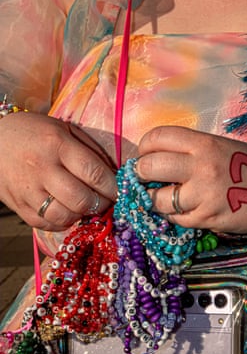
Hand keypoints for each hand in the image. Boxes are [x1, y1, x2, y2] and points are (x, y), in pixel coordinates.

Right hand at [0, 112, 117, 230]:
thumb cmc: (35, 132)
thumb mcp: (65, 129)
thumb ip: (90, 150)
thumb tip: (114, 174)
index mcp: (57, 145)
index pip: (93, 172)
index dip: (112, 186)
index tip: (121, 191)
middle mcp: (42, 169)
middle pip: (81, 199)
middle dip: (100, 204)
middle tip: (107, 200)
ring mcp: (28, 190)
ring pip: (64, 216)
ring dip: (82, 215)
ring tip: (87, 206)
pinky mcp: (18, 206)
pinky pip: (46, 224)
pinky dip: (63, 222)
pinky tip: (69, 212)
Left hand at [136, 126, 246, 233]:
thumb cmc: (245, 165)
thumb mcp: (217, 146)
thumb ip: (187, 151)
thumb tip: (152, 161)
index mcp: (202, 143)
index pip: (157, 137)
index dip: (144, 147)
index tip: (145, 154)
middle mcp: (199, 166)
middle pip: (149, 166)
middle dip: (141, 173)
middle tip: (146, 177)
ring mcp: (202, 194)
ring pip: (156, 198)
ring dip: (155, 198)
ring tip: (163, 196)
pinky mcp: (206, 218)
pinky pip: (175, 218)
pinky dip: (174, 215)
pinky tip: (184, 209)